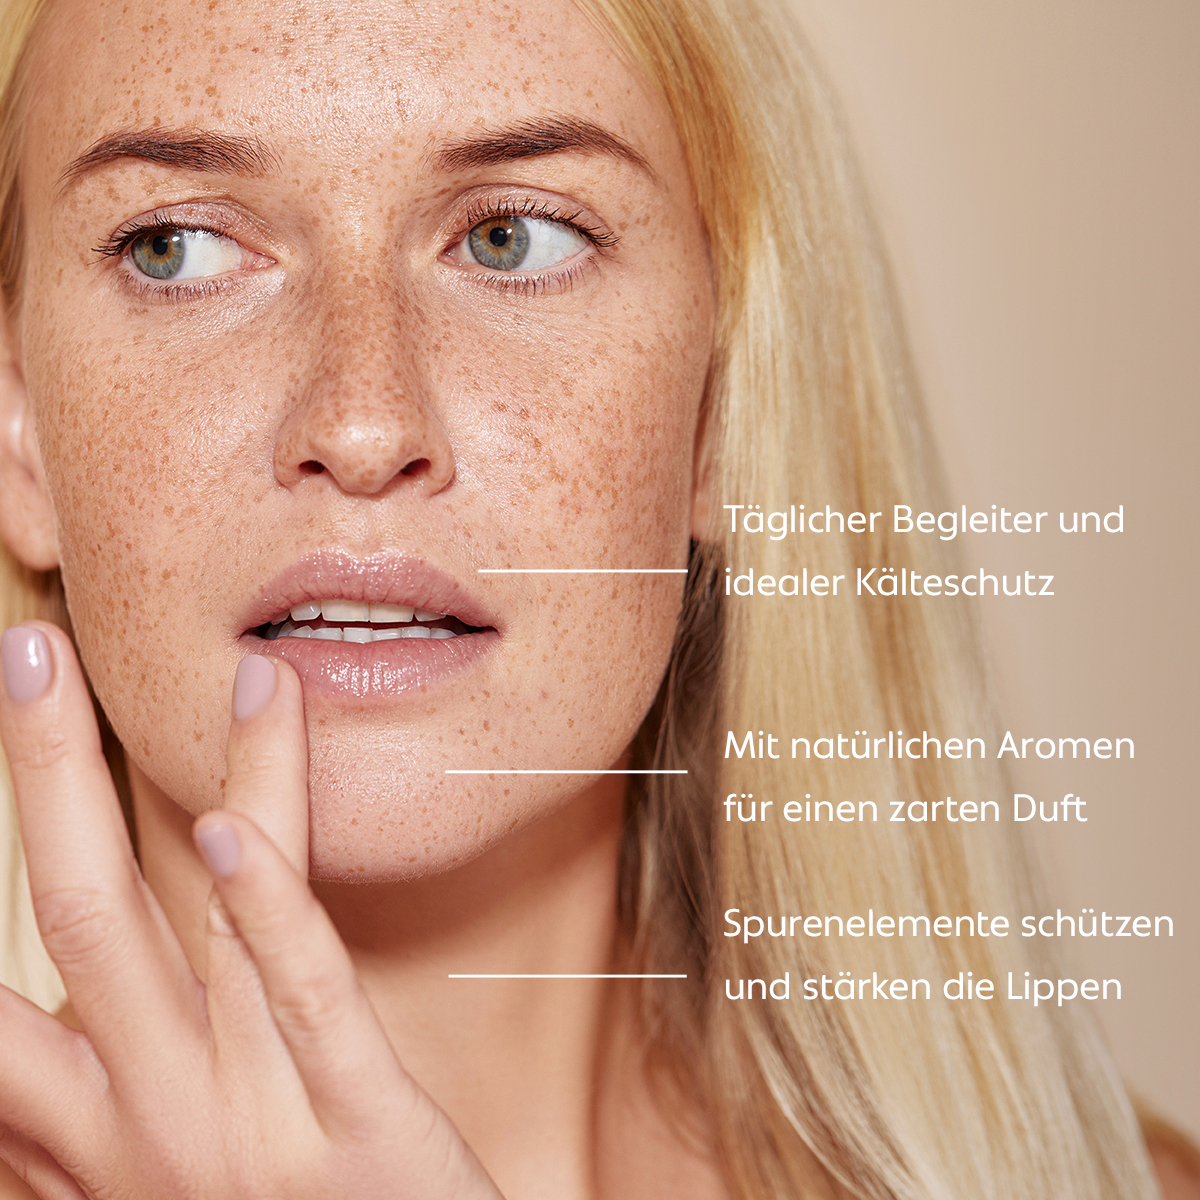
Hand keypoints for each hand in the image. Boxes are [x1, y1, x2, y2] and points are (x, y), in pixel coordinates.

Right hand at [0, 623, 502, 1199]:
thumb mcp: (142, 1186)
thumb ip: (68, 1125)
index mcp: (90, 1129)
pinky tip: (225, 828)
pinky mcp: (357, 1121)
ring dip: (121, 786)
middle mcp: (146, 1115)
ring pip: (175, 921)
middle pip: (69, 908)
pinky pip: (301, 995)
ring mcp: (247, 1116)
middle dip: (38, 772)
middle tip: (20, 648)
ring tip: (84, 665)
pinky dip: (260, 905)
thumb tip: (28, 1029)